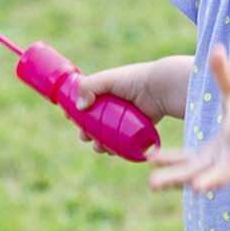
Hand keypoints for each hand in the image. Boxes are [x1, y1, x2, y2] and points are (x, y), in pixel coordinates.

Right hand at [74, 56, 190, 154]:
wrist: (159, 89)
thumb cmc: (133, 80)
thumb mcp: (107, 79)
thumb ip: (89, 87)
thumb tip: (79, 107)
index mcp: (105, 89)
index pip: (86, 100)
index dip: (77, 110)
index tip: (69, 118)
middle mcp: (114, 103)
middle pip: (95, 121)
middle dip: (86, 131)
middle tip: (84, 137)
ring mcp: (125, 117)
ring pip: (108, 133)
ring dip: (100, 143)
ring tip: (99, 147)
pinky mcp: (136, 128)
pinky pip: (123, 141)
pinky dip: (116, 148)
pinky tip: (111, 151)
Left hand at [148, 45, 229, 192]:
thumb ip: (225, 70)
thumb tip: (216, 48)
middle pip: (224, 169)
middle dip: (208, 179)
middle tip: (193, 188)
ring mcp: (220, 161)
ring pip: (199, 174)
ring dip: (177, 179)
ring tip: (152, 184)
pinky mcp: (207, 162)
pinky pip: (187, 166)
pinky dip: (171, 164)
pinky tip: (150, 159)